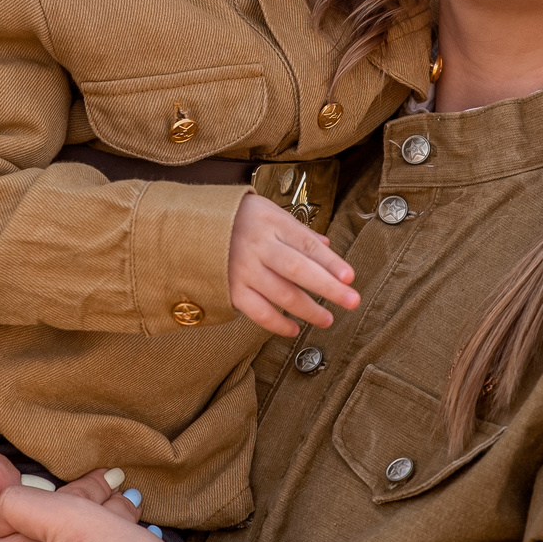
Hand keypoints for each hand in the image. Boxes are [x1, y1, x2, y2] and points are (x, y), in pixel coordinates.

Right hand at [227, 192, 358, 335]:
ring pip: (282, 294)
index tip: (350, 276)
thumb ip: (298, 231)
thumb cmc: (238, 218)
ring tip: (328, 319)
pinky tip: (295, 328)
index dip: (330, 262)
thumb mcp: (269, 213)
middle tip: (352, 300)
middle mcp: (259, 247)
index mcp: (273, 224)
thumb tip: (327, 245)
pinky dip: (278, 324)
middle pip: (299, 270)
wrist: (190, 225)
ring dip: (308, 310)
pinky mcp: (230, 290)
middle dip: (328, 288)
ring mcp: (244, 270)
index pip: (307, 245)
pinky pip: (258, 312)